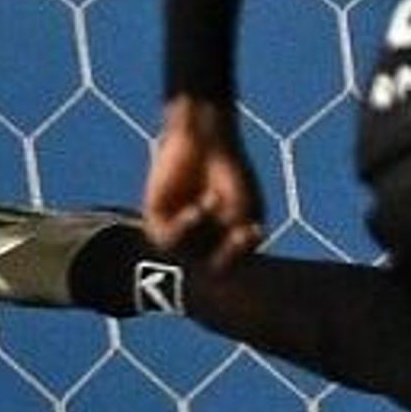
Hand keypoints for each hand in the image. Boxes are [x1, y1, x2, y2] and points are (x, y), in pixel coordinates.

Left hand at [145, 95, 265, 270]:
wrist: (204, 137)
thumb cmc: (230, 172)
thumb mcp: (244, 210)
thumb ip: (240, 242)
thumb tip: (233, 274)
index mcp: (221, 246)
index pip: (230, 266)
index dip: (241, 257)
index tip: (255, 233)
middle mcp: (197, 244)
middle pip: (209, 267)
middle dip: (225, 253)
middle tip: (239, 234)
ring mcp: (176, 233)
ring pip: (188, 256)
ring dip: (204, 233)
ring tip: (213, 200)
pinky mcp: (155, 220)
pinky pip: (167, 239)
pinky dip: (186, 226)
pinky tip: (198, 207)